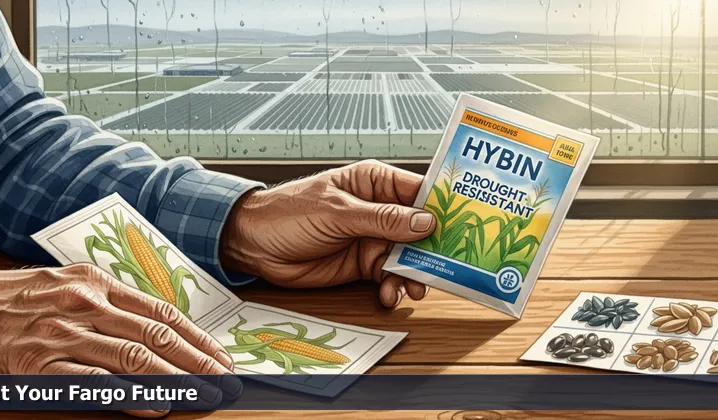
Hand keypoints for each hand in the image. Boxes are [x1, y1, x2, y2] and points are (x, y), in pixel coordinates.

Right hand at [0, 264, 241, 416]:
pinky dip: (132, 394)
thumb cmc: (12, 301)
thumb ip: (109, 304)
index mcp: (95, 282)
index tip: (220, 356)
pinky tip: (158, 404)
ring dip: (177, 380)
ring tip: (204, 396)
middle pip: (156, 335)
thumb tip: (156, 331)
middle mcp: (84, 303)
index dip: (197, 337)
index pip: (161, 311)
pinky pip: (95, 382)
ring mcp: (63, 334)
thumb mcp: (64, 286)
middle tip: (224, 381)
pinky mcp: (40, 365)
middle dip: (198, 361)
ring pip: (135, 358)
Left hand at [221, 160, 435, 307]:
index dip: (443, 208)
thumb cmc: (288, 213)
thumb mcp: (338, 213)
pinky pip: (389, 276)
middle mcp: (378, 210)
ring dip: (414, 273)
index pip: (419, 192)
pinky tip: (389, 294)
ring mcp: (371, 238)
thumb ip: (382, 219)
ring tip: (414, 288)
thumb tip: (425, 222)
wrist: (254, 245)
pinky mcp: (362, 264)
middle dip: (433, 249)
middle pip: (420, 229)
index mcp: (374, 182)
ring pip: (408, 256)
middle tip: (446, 267)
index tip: (465, 225)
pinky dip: (393, 287)